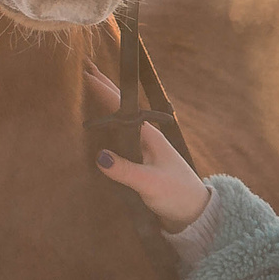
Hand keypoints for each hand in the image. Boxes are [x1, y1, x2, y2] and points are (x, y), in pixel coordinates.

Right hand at [85, 62, 210, 231]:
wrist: (194, 211)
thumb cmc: (177, 194)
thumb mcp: (151, 183)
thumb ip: (126, 171)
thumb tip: (100, 156)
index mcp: (149, 135)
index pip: (122, 106)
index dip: (104, 90)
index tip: (86, 73)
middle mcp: (145, 137)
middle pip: (120, 107)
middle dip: (103, 88)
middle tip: (84, 68)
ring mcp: (142, 148)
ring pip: (118, 120)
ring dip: (103, 104)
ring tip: (88, 87)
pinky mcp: (139, 161)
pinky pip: (118, 137)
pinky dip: (106, 126)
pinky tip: (98, 124)